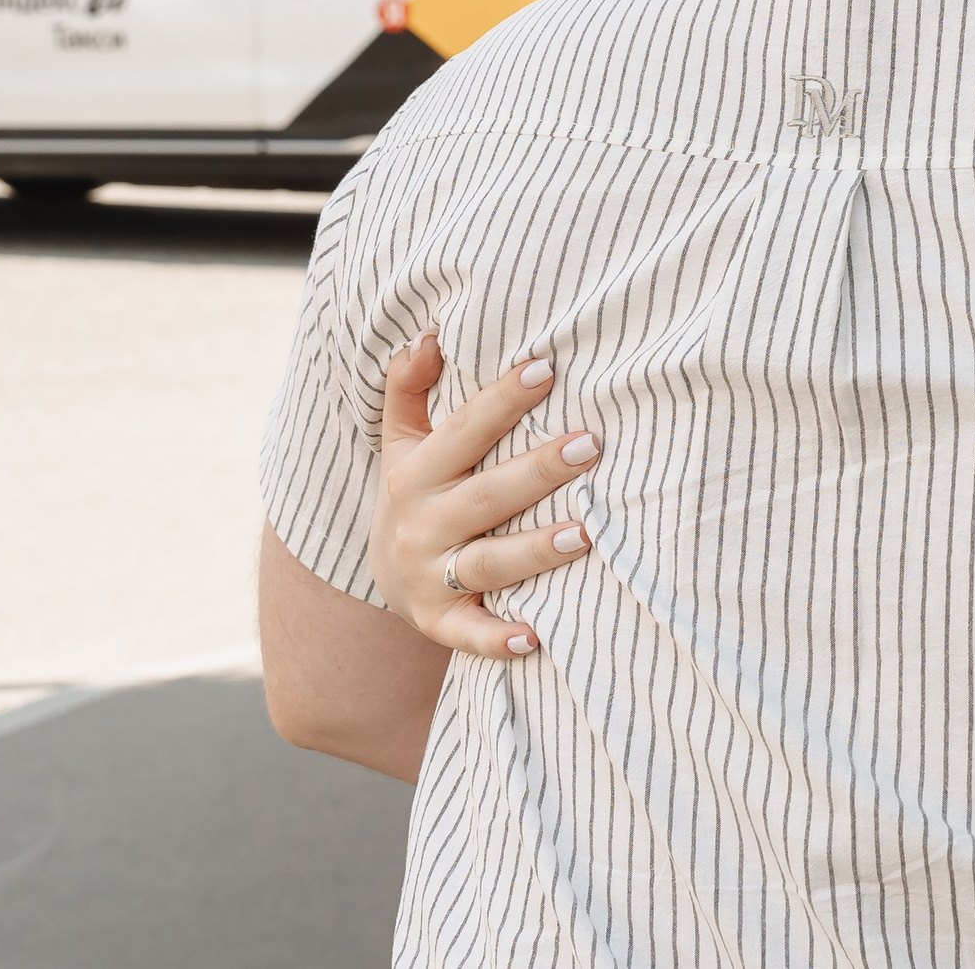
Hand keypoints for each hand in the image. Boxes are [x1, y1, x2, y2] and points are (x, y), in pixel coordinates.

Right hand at [368, 334, 601, 659]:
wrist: (382, 579)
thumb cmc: (417, 492)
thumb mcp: (403, 441)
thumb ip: (409, 387)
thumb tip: (429, 335)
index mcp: (416, 473)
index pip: (463, 431)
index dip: (502, 401)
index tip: (546, 369)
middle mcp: (422, 524)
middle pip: (486, 495)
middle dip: (538, 470)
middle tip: (591, 445)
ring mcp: (430, 576)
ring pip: (488, 563)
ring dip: (536, 550)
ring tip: (586, 532)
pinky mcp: (439, 623)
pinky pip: (468, 634)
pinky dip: (497, 639)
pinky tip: (534, 637)